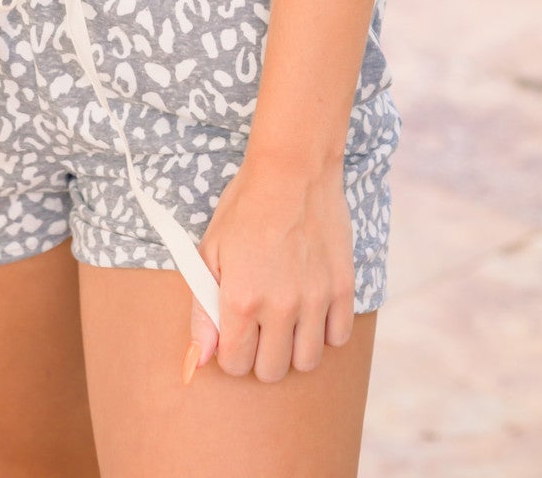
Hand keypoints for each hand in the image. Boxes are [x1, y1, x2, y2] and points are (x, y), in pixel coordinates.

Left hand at [182, 149, 354, 384]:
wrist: (292, 170)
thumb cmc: (245, 207)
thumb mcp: (210, 252)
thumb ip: (203, 311)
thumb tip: (198, 361)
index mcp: (241, 299)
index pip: (235, 365)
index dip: (231, 352)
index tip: (234, 333)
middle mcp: (280, 307)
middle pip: (272, 371)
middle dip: (260, 355)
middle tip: (260, 327)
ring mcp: (315, 299)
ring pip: (307, 362)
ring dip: (294, 349)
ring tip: (286, 321)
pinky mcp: (343, 288)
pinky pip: (338, 337)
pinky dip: (325, 331)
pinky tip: (312, 308)